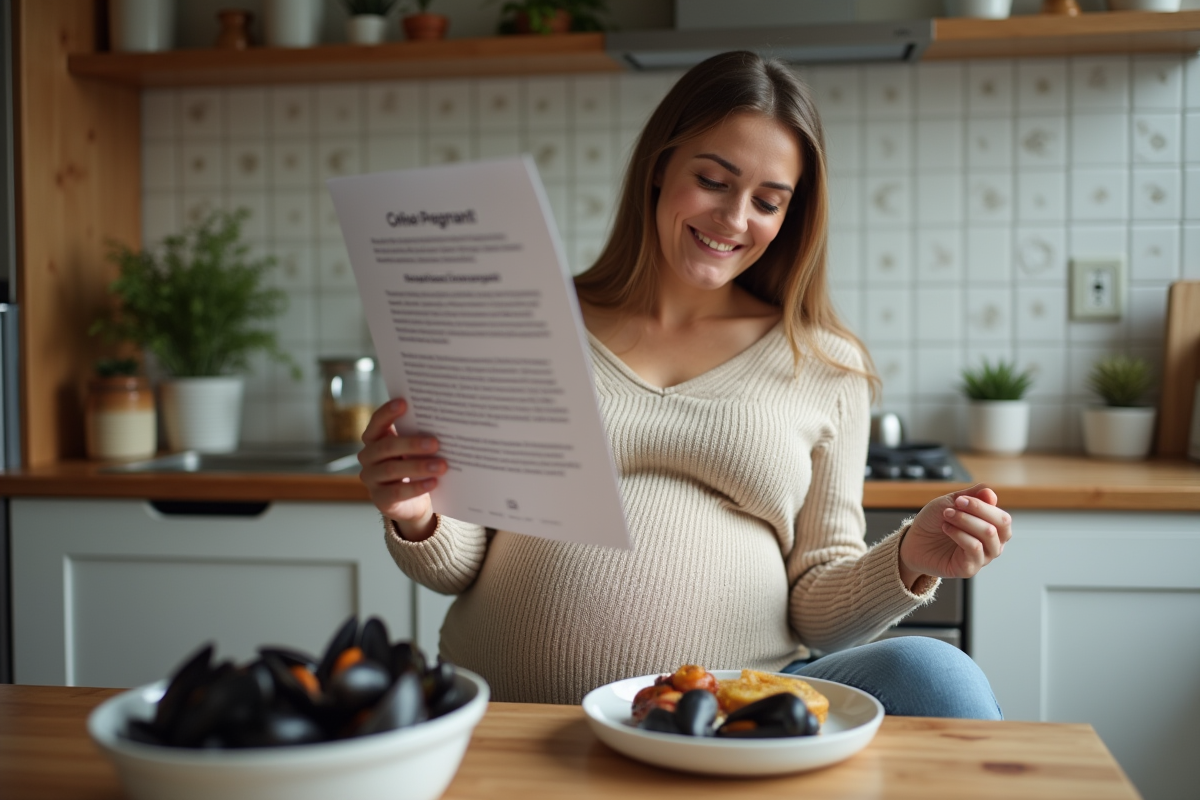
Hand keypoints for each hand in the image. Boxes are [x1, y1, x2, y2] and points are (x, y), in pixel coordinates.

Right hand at [358, 399, 444, 540]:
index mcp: (375, 439)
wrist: (411, 503)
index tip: (404, 403)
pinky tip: (433, 482)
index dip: (388, 412)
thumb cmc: (412, 466)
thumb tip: (443, 424)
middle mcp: (368, 457)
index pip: (377, 422)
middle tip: (435, 443)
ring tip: (441, 465)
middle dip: (412, 443)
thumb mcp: (413, 449)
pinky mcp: (381, 499)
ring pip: (392, 469)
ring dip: (419, 466)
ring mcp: (371, 479)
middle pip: (387, 447)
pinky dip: (417, 487)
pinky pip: (398, 492)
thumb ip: (418, 435)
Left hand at [898, 484, 1011, 584]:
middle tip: (953, 507)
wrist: (914, 541)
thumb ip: (973, 495)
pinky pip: (974, 548)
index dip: (982, 505)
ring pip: (988, 534)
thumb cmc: (935, 521)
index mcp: (993, 528)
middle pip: (1002, 525)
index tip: (959, 499)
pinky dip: (959, 533)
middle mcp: (993, 544)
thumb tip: (990, 493)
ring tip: (946, 515)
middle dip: (977, 510)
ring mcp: (983, 557)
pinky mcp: (969, 568)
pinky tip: (946, 528)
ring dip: (965, 520)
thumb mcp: (952, 502)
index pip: (1002, 518)